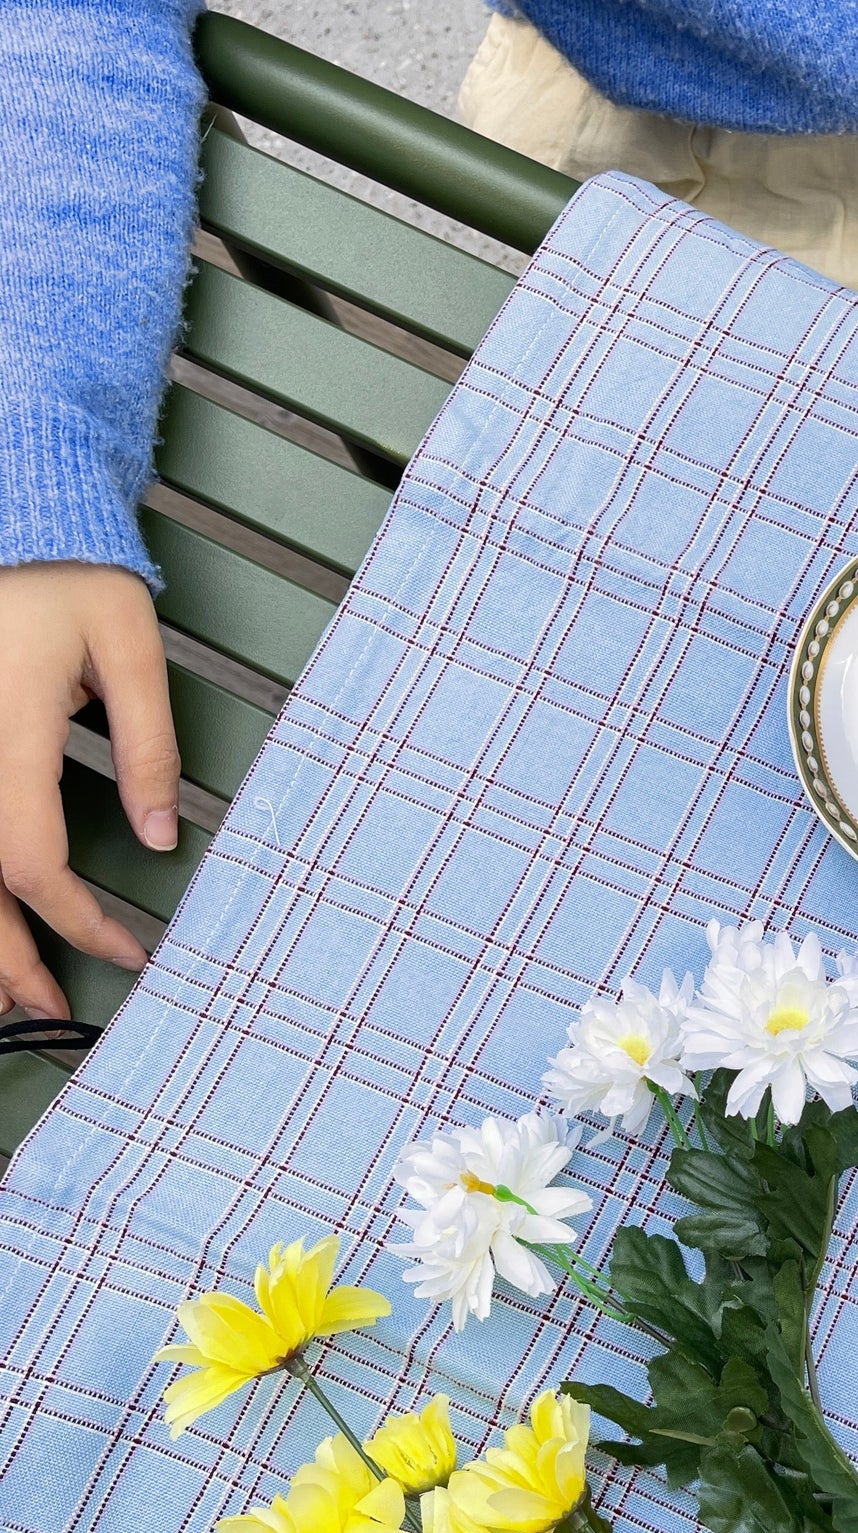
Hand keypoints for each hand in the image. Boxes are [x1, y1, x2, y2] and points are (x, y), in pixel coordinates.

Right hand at [0, 563, 179, 1021]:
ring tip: (2, 990)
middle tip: (39, 1012)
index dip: (78, 922)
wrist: (8, 513)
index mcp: (5, 736)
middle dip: (3, 959)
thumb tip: (161, 834)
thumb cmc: (64, 572)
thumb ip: (149, 745)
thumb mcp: (129, 646)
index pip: (32, 865)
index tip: (126, 949)